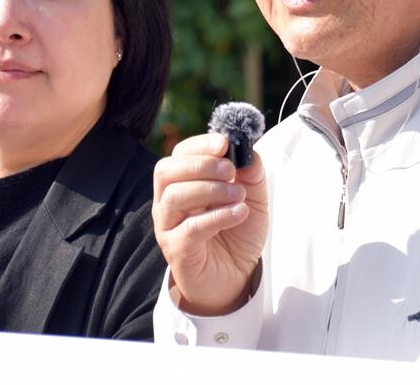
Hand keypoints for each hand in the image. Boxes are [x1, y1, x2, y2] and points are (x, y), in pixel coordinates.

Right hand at [152, 132, 267, 314]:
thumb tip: (249, 153)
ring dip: (211, 190)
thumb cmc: (238, 233)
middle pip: (167, 171)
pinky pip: (190, 228)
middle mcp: (169, 202)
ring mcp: (169, 226)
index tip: (225, 143)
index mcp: (184, 183)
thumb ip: (251, 174)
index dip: (200, 145)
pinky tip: (238, 213)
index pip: (180, 154)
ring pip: (175, 197)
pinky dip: (217, 216)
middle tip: (230, 171)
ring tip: (239, 196)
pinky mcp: (176, 250)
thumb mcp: (253, 198)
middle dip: (201, 164)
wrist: (236, 277)